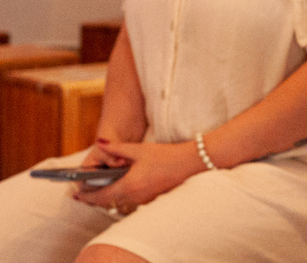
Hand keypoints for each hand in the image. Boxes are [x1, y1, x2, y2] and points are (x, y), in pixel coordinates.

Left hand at [72, 138, 205, 211]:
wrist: (189, 163)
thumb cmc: (165, 155)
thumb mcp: (139, 149)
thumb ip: (117, 147)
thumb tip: (99, 143)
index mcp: (129, 186)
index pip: (100, 196)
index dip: (86, 196)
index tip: (75, 195)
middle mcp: (134, 197)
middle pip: (107, 203)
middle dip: (93, 199)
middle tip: (81, 195)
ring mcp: (143, 200)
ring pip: (118, 203)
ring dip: (106, 198)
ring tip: (96, 191)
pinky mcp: (150, 199)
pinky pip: (129, 201)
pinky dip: (119, 197)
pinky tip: (118, 189)